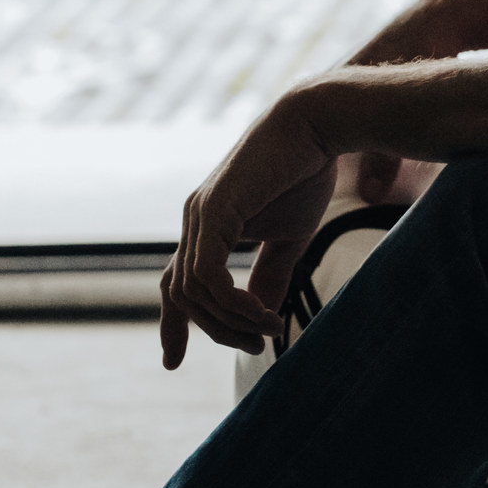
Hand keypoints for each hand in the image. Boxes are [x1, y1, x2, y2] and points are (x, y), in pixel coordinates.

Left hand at [159, 97, 337, 368]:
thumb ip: (270, 275)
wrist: (316, 124)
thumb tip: (261, 317)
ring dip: (230, 322)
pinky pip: (206, 275)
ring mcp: (199, 214)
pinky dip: (231, 303)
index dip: (172, 325)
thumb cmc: (305, 172)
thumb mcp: (288, 237)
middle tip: (256, 346)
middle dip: (216, 332)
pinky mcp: (214, 210)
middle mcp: (194, 220)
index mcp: (206, 226)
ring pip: (192, 291)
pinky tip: (260, 313)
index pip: (174, 283)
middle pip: (181, 296)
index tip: (171, 363)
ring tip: (269, 329)